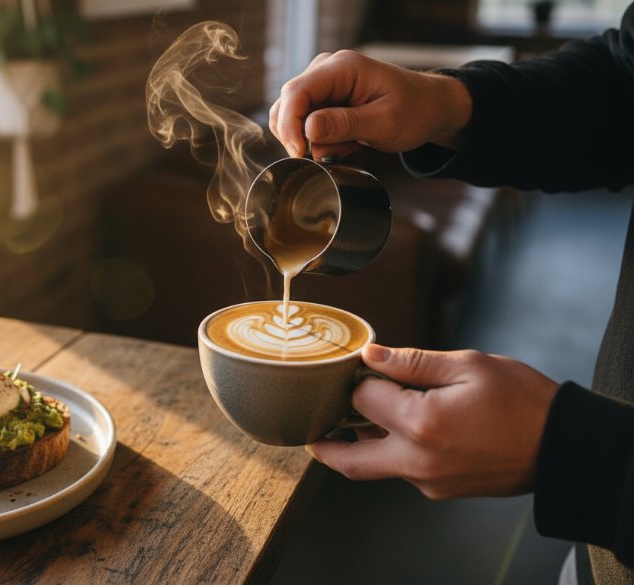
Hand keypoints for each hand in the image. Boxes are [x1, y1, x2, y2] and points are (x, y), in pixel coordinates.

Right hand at [269, 50, 472, 159]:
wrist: (428, 108)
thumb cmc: (414, 111)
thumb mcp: (384, 123)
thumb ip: (345, 124)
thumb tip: (307, 129)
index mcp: (342, 67)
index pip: (296, 92)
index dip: (290, 125)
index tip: (300, 153)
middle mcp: (325, 70)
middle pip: (286, 105)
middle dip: (299, 136)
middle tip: (330, 155)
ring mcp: (321, 84)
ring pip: (290, 116)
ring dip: (310, 141)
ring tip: (345, 146)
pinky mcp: (321, 99)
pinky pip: (301, 123)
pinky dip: (317, 140)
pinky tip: (342, 143)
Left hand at [305, 344, 558, 498]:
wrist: (564, 447)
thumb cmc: (523, 400)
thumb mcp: (468, 365)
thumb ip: (412, 362)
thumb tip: (369, 356)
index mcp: (421, 424)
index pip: (361, 400)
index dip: (360, 379)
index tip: (363, 366)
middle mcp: (417, 461)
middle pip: (348, 460)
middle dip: (322, 443)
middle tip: (308, 425)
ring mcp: (427, 482)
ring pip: (375, 466)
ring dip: (362, 442)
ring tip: (361, 414)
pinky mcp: (440, 491)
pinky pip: (402, 470)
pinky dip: (393, 448)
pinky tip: (406, 424)